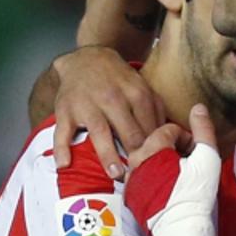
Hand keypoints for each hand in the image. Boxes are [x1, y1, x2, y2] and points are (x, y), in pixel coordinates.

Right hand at [52, 46, 165, 177]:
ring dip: (108, 155)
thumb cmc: (118, 80)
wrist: (85, 59)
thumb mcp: (142, 87)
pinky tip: (65, 165)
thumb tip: (172, 137)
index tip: (161, 166)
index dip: (156, 148)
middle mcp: (112, 99)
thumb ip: (156, 111)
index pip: (150, 126)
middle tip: (143, 176)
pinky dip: (62, 149)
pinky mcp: (65, 111)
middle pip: (129, 131)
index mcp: (136, 93)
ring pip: (100, 132)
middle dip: (137, 154)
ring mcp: (87, 105)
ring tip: (116, 174)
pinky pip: (63, 132)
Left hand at [124, 105, 220, 235]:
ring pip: (145, 158)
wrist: (181, 230)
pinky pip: (140, 175)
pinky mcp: (130, 194)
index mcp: (151, 148)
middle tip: (188, 162)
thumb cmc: (195, 194)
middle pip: (154, 142)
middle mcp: (135, 160)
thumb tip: (198, 107)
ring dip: (161, 161)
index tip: (195, 152)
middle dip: (172, 147)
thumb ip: (203, 130)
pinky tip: (168, 187)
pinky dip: (152, 175)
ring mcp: (130, 178)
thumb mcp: (207, 158)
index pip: (168, 129)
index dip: (186, 137)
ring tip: (178, 174)